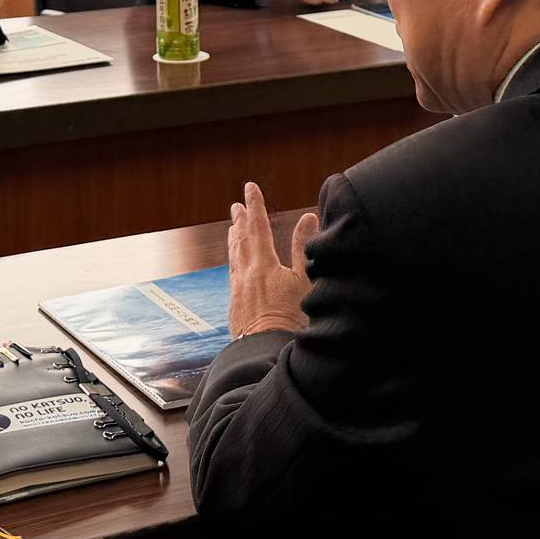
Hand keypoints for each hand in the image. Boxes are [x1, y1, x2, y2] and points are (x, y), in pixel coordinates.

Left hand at [226, 181, 316, 337]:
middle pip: (241, 240)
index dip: (255, 204)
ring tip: (233, 229)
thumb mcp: (304, 281)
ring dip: (234, 240)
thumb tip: (307, 217)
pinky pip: (232, 276)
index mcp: (263, 264)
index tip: (250, 187)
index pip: (258, 226)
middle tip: (237, 205)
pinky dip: (234, 263)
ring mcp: (238, 291)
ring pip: (234, 258)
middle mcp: (246, 274)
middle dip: (240, 220)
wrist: (267, 351)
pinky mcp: (236, 307)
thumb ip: (302, 248)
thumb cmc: (293, 318)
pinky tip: (235, 266)